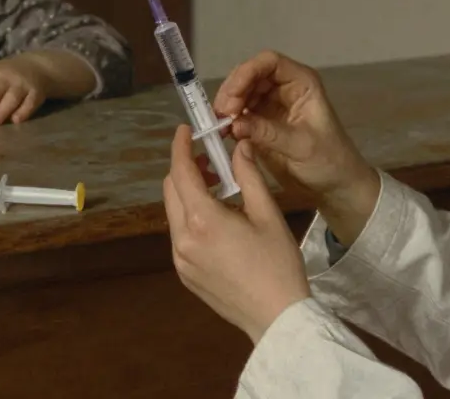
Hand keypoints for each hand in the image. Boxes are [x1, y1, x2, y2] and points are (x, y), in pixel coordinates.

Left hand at [163, 125, 309, 343]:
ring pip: (174, 213)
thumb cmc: (277, 263)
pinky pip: (180, 235)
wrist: (275, 318)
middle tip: (209, 159)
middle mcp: (182, 238)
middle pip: (171, 190)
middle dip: (185, 169)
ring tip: (219, 189)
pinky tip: (217, 220)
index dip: (180, 147)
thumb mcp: (267, 214)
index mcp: (202, 219)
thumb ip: (249, 176)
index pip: (180, 172)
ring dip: (189, 194)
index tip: (185, 130)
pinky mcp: (184, 274)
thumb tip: (239, 147)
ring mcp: (180, 259)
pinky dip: (191, 217)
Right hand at [215, 51, 379, 245]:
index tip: (232, 97)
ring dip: (227, 106)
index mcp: (301, 83)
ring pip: (241, 93)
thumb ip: (268, 133)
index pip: (269, 62)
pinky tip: (223, 134)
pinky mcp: (261, 123)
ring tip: (220, 126)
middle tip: (221, 115)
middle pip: (250, 75)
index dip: (247, 73)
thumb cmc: (329, 161)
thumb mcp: (301, 146)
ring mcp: (271, 105)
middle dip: (233, 91)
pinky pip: (239, 114)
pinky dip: (229, 121)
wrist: (335, 186)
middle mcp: (284, 88)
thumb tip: (235, 123)